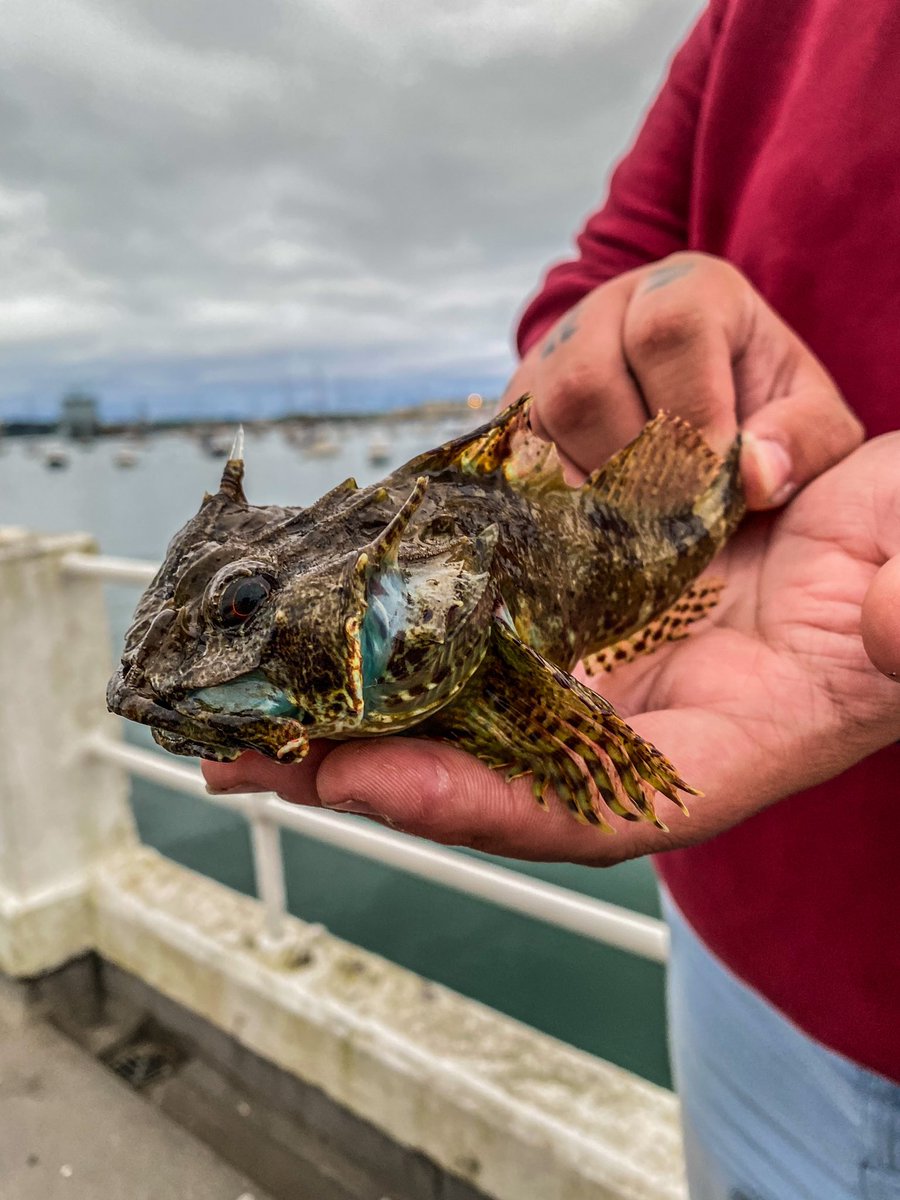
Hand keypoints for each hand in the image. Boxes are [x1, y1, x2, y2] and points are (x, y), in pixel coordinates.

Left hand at [203, 433, 899, 865]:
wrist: (887, 519)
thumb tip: (879, 621)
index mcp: (730, 746)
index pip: (589, 811)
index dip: (472, 808)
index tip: (358, 786)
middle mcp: (645, 725)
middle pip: (488, 770)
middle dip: (365, 769)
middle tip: (239, 756)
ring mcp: (609, 671)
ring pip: (466, 705)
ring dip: (361, 706)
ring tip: (247, 700)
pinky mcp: (588, 610)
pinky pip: (482, 636)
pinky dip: (407, 638)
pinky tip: (333, 623)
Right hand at [507, 252, 863, 507]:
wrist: (698, 428)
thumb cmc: (762, 422)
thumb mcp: (813, 424)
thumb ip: (804, 441)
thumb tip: (752, 473)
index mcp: (687, 289)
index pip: (669, 330)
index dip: (691, 414)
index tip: (716, 480)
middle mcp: (606, 309)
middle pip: (588, 379)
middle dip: (634, 460)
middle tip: (673, 510)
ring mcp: (550, 356)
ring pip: (546, 417)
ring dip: (594, 481)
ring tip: (639, 514)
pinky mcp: (516, 409)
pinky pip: (517, 453)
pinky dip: (559, 495)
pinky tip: (601, 516)